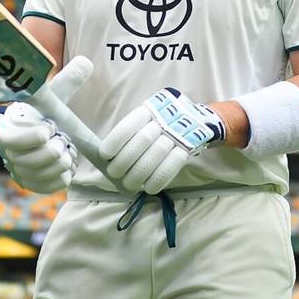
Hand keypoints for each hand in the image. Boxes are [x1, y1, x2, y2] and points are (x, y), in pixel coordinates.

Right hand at [0, 57, 91, 193]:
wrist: (46, 133)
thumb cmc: (47, 111)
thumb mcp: (54, 95)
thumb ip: (68, 79)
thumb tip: (86, 63)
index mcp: (7, 129)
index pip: (9, 140)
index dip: (31, 137)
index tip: (50, 128)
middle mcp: (7, 153)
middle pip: (28, 161)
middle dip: (53, 150)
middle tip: (63, 140)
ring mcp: (18, 170)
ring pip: (40, 174)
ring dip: (60, 163)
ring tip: (67, 151)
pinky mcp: (30, 183)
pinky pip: (46, 186)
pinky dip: (62, 177)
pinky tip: (68, 165)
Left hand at [100, 87, 225, 193]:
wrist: (193, 121)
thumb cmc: (158, 125)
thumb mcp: (144, 122)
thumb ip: (128, 135)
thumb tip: (106, 156)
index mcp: (148, 110)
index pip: (130, 124)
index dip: (116, 140)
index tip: (105, 154)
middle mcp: (163, 120)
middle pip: (143, 140)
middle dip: (125, 160)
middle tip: (114, 173)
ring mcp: (178, 134)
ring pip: (157, 153)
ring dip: (139, 173)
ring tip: (129, 184)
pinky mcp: (188, 148)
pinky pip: (173, 165)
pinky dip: (159, 179)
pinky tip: (148, 188)